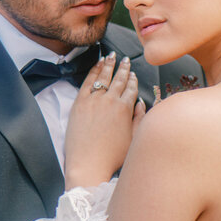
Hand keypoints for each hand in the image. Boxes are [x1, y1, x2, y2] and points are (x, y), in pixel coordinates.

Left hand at [64, 53, 144, 187]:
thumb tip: (140, 103)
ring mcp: (94, 100)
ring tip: (112, 56)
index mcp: (125, 109)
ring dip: (109, 64)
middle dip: (123, 68)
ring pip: (104, 77)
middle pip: (119, 79)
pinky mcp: (79, 103)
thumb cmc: (112, 156)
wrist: (88, 164)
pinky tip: (98, 64)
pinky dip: (94, 71)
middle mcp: (110, 101)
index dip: (133, 80)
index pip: (131, 88)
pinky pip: (88, 81)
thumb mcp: (133, 139)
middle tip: (126, 59)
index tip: (133, 74)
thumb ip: (139, 119)